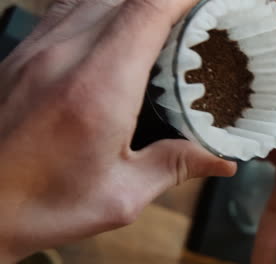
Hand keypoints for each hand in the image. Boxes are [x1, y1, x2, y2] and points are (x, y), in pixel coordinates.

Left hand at [0, 0, 235, 261]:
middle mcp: (64, 56)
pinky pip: (68, 9)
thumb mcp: (121, 195)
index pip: (147, 11)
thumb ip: (175, 167)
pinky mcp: (21, 54)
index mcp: (98, 88)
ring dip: (134, 1)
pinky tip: (115, 27)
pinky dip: (101, 7)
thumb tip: (221, 162)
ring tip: (161, 21)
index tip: (207, 2)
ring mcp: (37, 49)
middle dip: (165, 0)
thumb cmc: (41, 205)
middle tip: (191, 17)